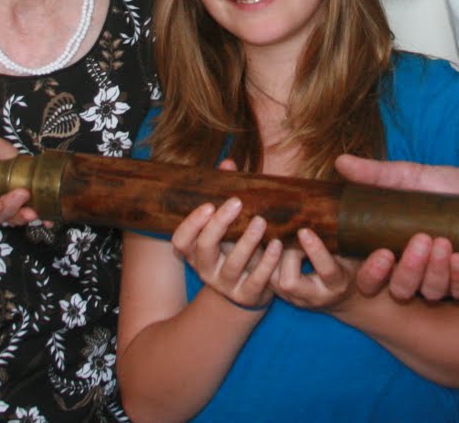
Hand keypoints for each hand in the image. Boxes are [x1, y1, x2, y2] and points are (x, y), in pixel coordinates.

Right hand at [172, 196, 280, 310]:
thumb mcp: (228, 226)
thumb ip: (225, 194)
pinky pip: (257, 279)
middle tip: (237, 202)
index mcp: (196, 251)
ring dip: (247, 241)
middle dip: (220, 224)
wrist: (249, 289)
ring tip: (261, 221)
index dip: (191, 224)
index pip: (181, 240)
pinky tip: (277, 244)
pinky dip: (268, 261)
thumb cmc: (236, 247)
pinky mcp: (248, 295)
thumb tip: (227, 163)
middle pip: (205, 247)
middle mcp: (206, 269)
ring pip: (233, 263)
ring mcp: (226, 285)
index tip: (209, 205)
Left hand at [269, 227, 354, 311]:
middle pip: (290, 282)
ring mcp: (296, 299)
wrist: (344, 296)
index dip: (315, 250)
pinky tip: (268, 243)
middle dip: (287, 255)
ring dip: (274, 256)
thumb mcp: (351, 253)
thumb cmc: (349, 265)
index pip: (326, 270)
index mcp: (337, 284)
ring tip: (281, 236)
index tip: (304, 230)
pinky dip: (266, 259)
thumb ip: (341, 240)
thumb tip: (329, 211)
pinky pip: (266, 279)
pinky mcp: (283, 297)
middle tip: (292, 235)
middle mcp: (315, 297)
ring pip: (273, 281)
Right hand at [335, 154, 458, 301]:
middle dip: (408, 270)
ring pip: (433, 292)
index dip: (372, 275)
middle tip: (419, 240)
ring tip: (442, 241)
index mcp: (393, 255)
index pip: (372, 280)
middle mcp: (416, 273)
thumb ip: (376, 174)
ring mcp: (445, 281)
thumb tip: (341, 162)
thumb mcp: (410, 177)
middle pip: (402, 290)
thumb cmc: (444, 185)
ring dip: (435, 271)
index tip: (381, 253)